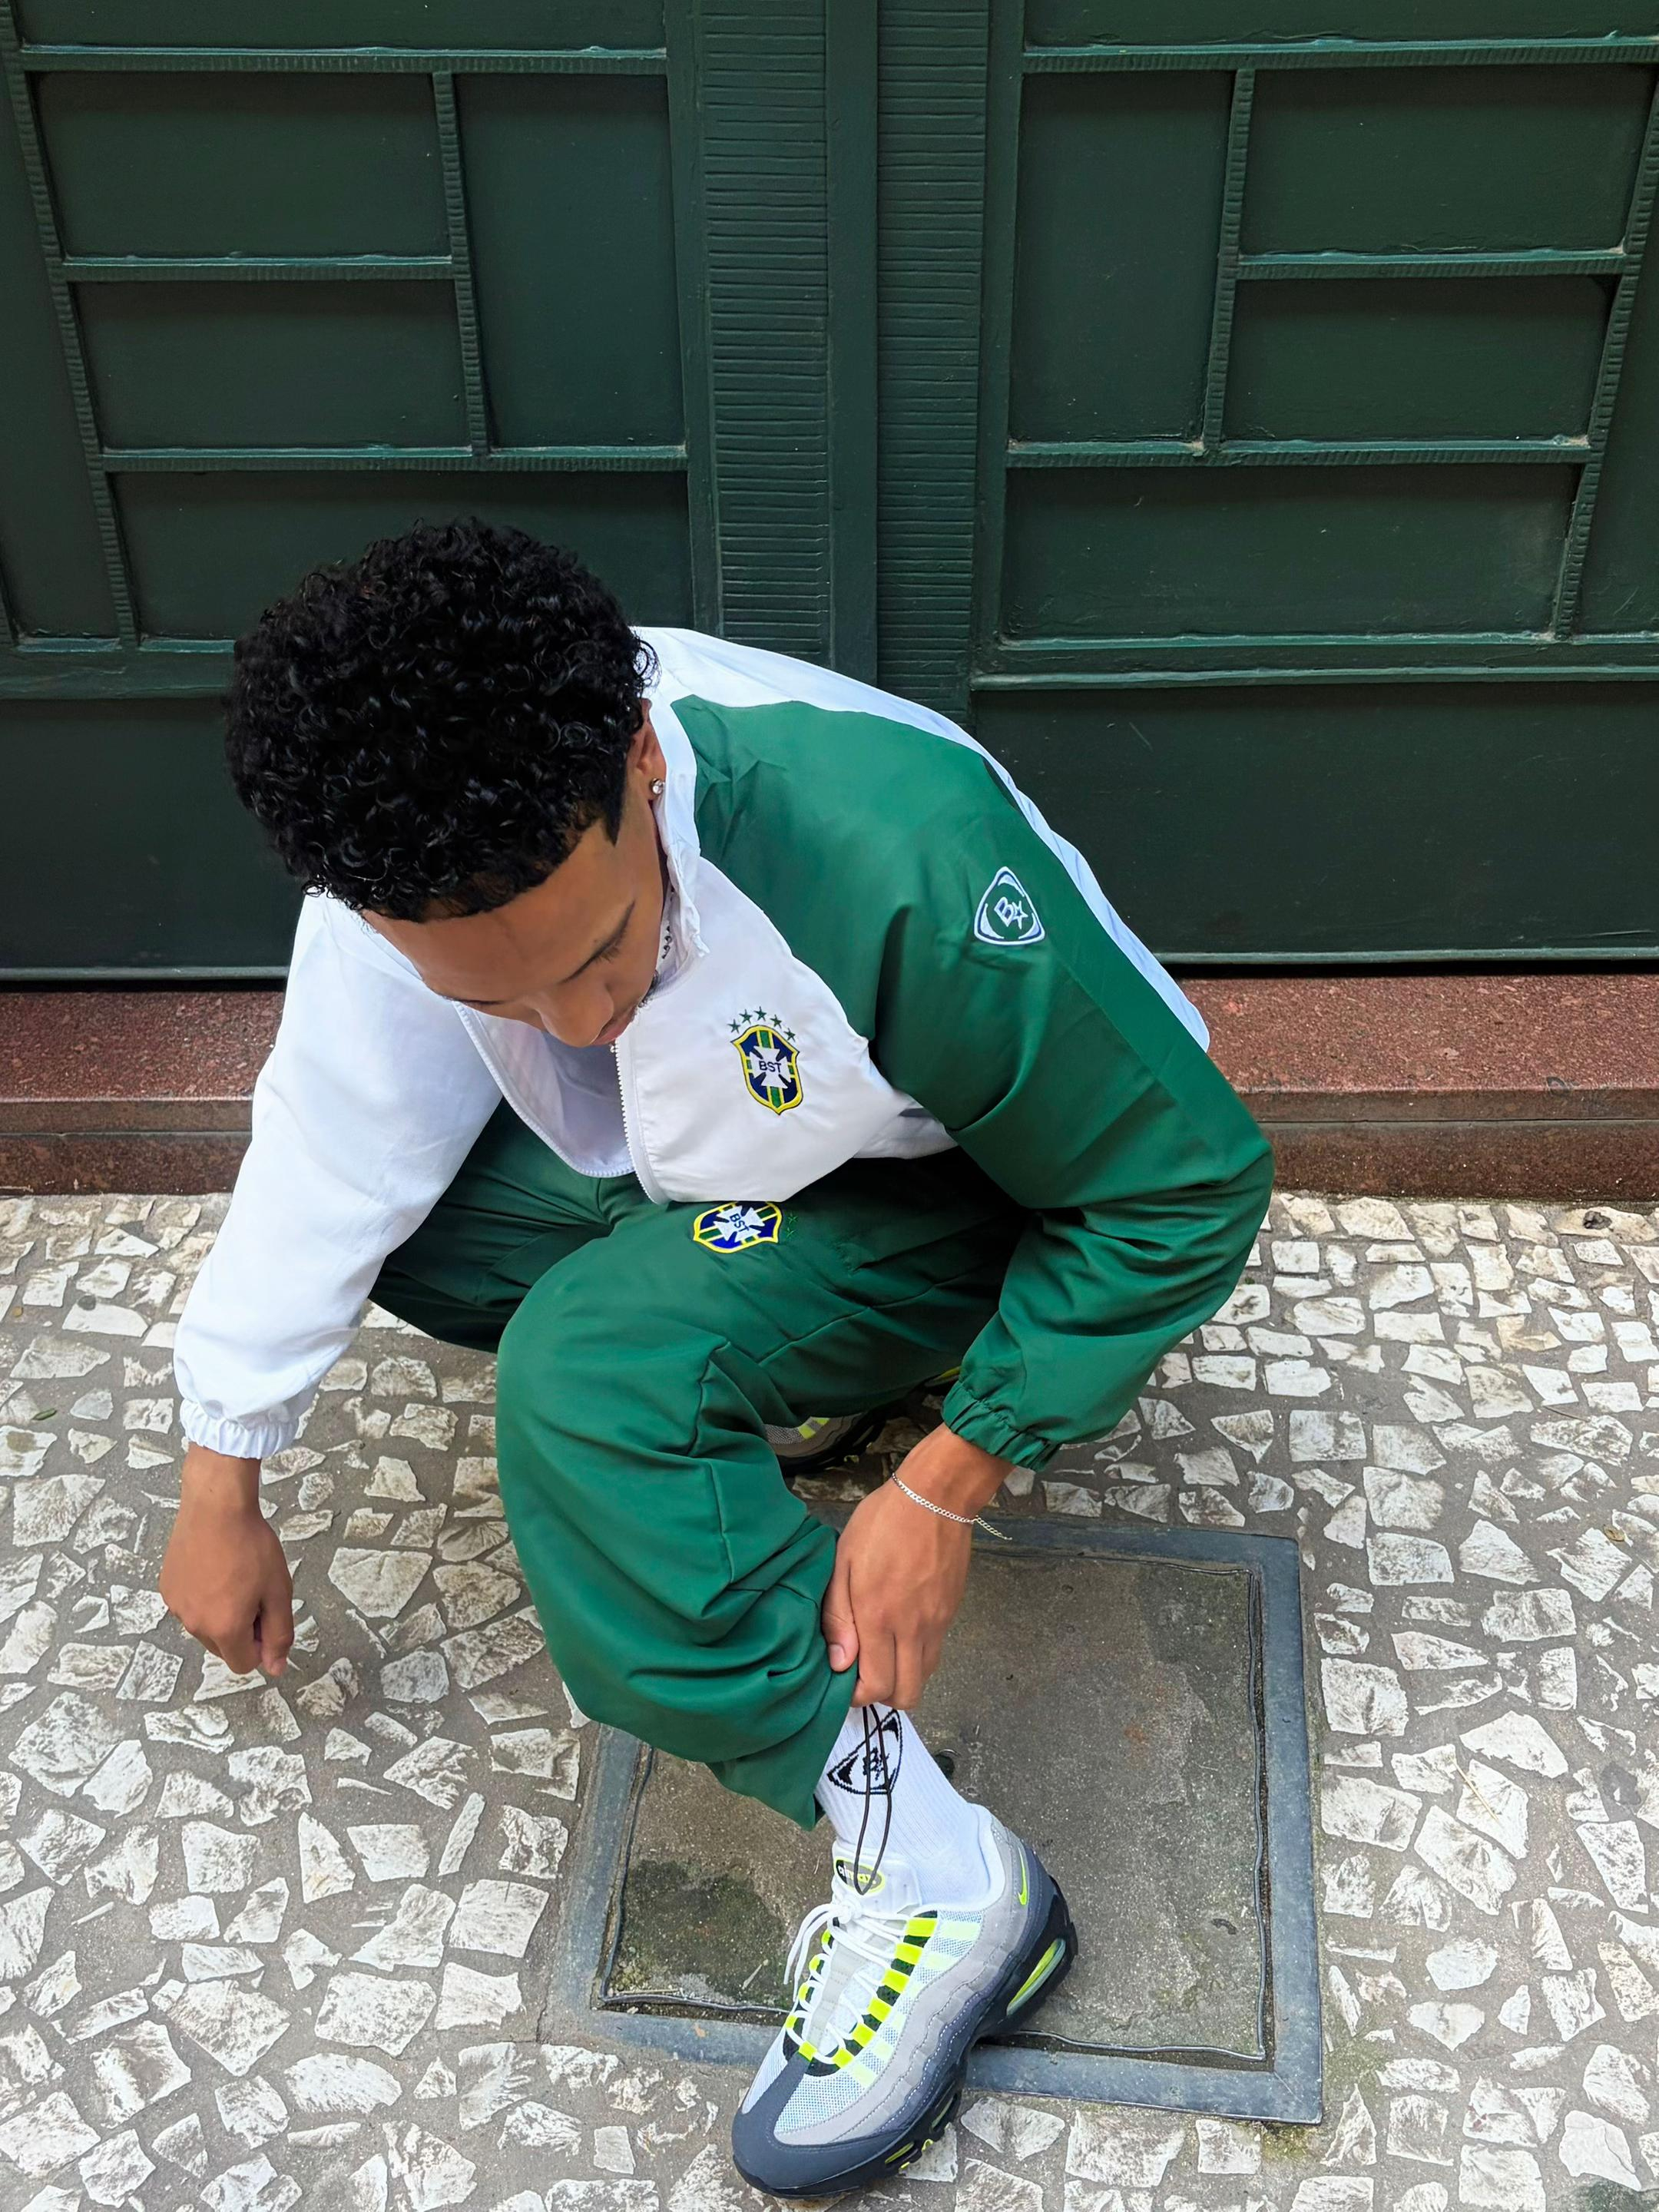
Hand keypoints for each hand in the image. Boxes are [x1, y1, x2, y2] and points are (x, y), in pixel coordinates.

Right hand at [160, 1445, 292, 1677]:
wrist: (216, 1507)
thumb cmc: (253, 1547)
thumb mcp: (278, 1591)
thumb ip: (279, 1634)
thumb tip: (275, 1669)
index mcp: (225, 1628)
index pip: (243, 1664)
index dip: (261, 1644)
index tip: (267, 1614)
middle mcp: (194, 1625)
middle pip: (223, 1647)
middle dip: (241, 1629)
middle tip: (253, 1591)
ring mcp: (176, 1607)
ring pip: (205, 1627)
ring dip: (220, 1614)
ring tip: (232, 1576)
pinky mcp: (166, 1588)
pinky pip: (189, 1606)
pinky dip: (202, 1597)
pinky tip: (212, 1568)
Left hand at [821, 1426, 1008, 1708]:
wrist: (936, 1496)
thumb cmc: (881, 1523)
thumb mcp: (844, 1560)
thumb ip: (839, 1615)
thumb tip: (840, 1663)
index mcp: (880, 1617)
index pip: (877, 1686)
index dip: (859, 1695)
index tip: (845, 1680)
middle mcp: (913, 1629)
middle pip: (908, 1695)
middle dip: (883, 1695)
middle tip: (865, 1671)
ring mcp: (937, 1623)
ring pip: (925, 1677)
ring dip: (903, 1677)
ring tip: (883, 1652)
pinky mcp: (951, 1612)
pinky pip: (936, 1652)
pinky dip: (918, 1655)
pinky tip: (902, 1630)